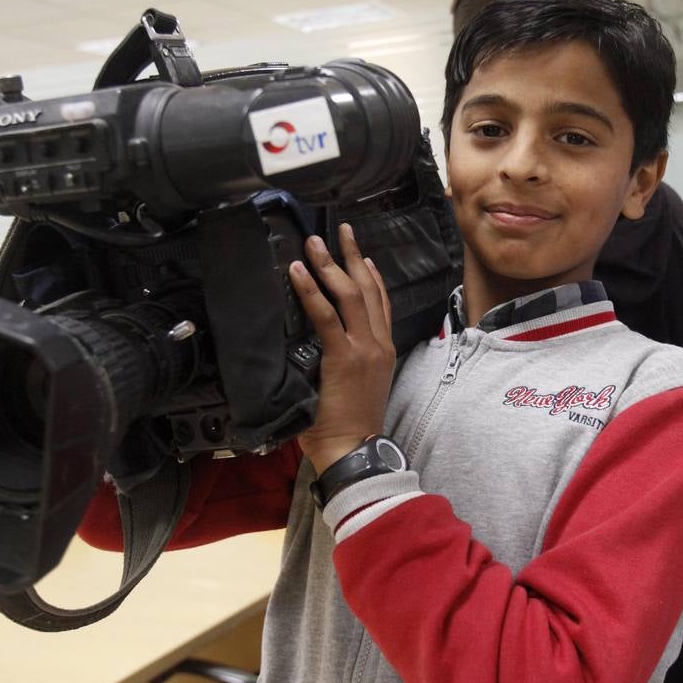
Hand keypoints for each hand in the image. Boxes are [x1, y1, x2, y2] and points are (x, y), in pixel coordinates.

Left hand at [287, 224, 395, 474]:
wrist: (356, 451)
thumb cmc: (349, 428)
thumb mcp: (359, 387)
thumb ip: (345, 361)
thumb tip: (319, 345)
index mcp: (384, 350)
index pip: (381, 303)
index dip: (371, 275)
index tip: (360, 255)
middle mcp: (378, 344)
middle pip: (369, 289)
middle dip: (352, 256)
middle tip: (338, 231)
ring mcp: (363, 349)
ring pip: (351, 295)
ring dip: (331, 264)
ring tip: (314, 243)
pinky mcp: (343, 357)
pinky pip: (325, 316)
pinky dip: (311, 291)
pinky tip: (298, 271)